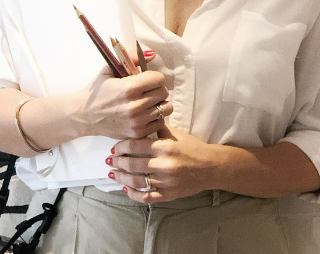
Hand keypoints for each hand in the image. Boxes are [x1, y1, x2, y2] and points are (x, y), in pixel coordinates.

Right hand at [76, 66, 171, 139]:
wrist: (85, 115)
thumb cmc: (99, 90)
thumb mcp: (110, 69)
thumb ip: (131, 58)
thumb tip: (153, 54)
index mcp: (128, 87)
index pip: (159, 79)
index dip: (154, 77)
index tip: (147, 79)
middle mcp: (134, 106)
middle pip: (163, 92)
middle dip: (157, 88)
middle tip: (147, 90)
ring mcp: (137, 122)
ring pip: (165, 108)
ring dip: (159, 103)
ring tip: (148, 101)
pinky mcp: (138, 133)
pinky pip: (160, 123)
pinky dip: (156, 117)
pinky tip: (145, 113)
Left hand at [106, 126, 222, 202]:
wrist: (210, 167)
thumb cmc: (192, 147)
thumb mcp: (175, 133)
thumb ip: (157, 129)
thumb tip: (140, 123)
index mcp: (163, 146)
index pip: (135, 145)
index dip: (121, 146)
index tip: (114, 148)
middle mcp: (163, 164)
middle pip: (132, 164)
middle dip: (118, 162)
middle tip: (109, 161)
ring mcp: (165, 181)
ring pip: (136, 181)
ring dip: (121, 177)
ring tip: (113, 174)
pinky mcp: (168, 194)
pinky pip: (146, 197)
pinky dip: (134, 194)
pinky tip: (126, 189)